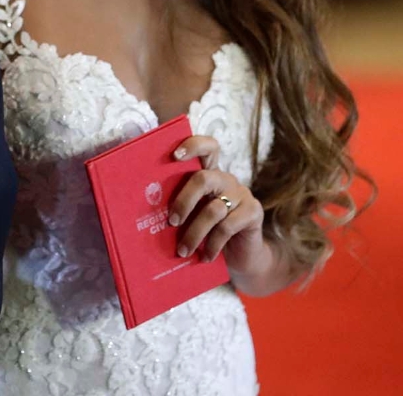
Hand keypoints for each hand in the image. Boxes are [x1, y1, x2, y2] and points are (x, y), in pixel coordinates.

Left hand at [168, 136, 267, 277]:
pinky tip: (205, 257)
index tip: (175, 155)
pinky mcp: (253, 212)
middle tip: (171, 222)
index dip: (193, 145)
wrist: (241, 257)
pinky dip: (212, 245)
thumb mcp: (193, 219)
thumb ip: (179, 210)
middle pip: (203, 178)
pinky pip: (227, 227)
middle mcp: (225, 180)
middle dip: (183, 201)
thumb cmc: (208, 235)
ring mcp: (241, 194)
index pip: (207, 148)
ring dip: (194, 233)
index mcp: (209, 176)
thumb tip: (148, 216)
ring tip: (183, 251)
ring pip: (213, 210)